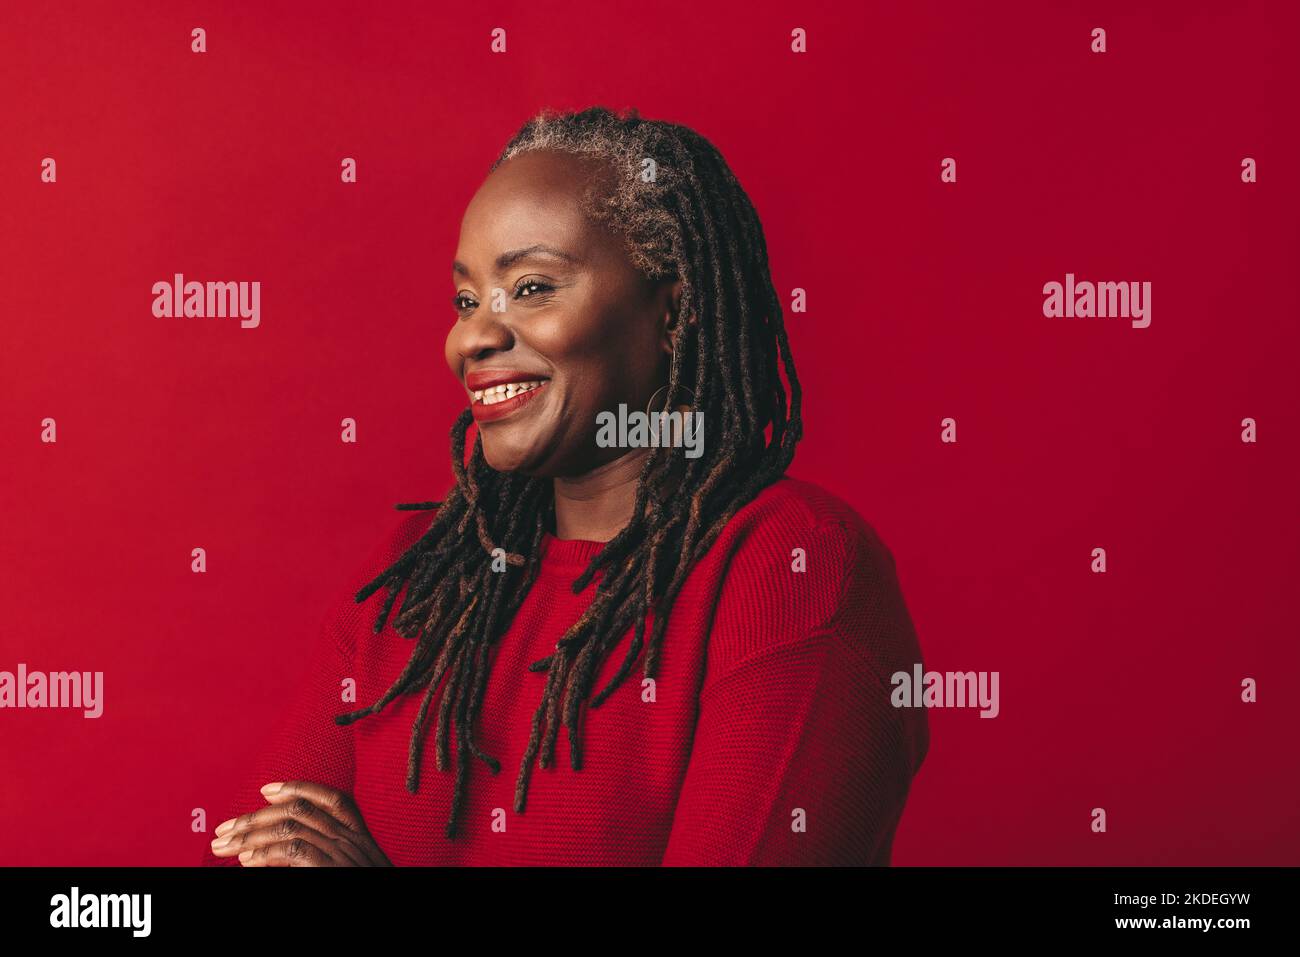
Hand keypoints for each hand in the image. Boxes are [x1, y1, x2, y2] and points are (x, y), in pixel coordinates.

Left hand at [209, 780, 392, 866]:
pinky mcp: (332, 868)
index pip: (331, 798)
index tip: (265, 789)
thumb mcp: (355, 867)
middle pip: (300, 811)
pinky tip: (247, 862)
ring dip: (251, 835)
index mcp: (360, 836)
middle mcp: (353, 839)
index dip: (297, 788)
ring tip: (225, 846)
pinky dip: (265, 855)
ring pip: (290, 827)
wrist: (396, 904)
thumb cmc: (369, 883)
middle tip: (225, 829)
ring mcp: (344, 853)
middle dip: (256, 817)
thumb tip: (280, 852)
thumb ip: (329, 853)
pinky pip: (294, 851)